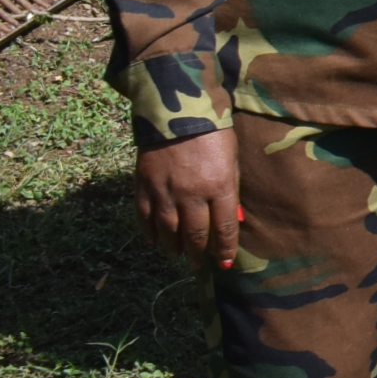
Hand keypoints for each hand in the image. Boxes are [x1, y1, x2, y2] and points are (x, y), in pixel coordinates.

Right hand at [136, 128, 241, 269]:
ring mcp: (165, 191)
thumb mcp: (232, 161)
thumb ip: (230, 191)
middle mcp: (192, 194)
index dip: (224, 249)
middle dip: (198, 254)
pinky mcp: (144, 186)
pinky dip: (149, 233)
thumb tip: (232, 219)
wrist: (177, 111)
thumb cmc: (213, 134)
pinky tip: (154, 242)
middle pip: (195, 234)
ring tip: (177, 256)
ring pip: (168, 231)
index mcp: (219, 186)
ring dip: (173, 247)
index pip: (224, 227)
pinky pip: (145, 217)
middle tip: (199, 266)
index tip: (224, 263)